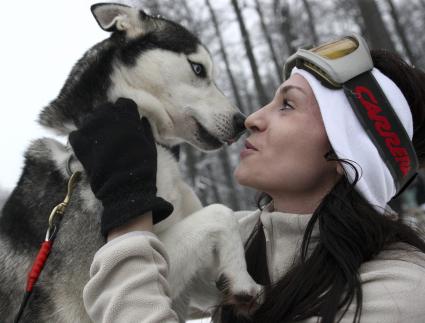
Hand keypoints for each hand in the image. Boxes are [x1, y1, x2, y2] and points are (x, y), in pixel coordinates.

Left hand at [69, 98, 172, 236]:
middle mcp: (108, 118)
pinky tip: (88, 148)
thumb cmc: (142, 167)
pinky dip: (81, 139)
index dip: (125, 112)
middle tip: (112, 132)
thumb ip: (145, 130)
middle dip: (108, 117)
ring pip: (89, 119)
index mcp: (128, 118)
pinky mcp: (79, 142)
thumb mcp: (150, 146)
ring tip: (99, 140)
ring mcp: (92, 129)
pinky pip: (76, 134)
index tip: (126, 122)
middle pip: (105, 109)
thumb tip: (141, 119)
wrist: (124, 187)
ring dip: (94, 126)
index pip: (124, 103)